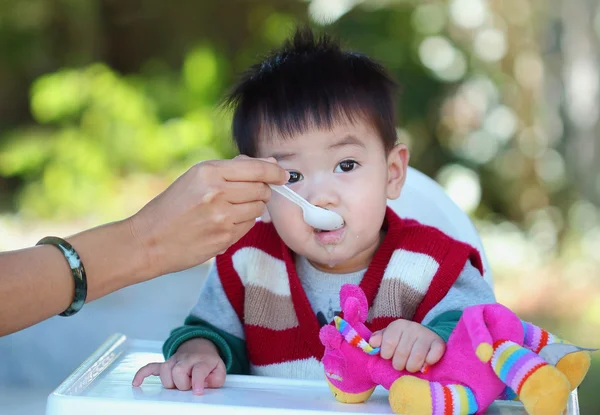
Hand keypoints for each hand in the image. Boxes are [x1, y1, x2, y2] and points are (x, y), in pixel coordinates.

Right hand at [129, 155, 287, 276]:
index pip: (257, 168)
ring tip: (229, 210)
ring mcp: (222, 217)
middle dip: (261, 191)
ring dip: (252, 208)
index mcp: (208, 171)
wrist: (148, 241)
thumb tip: (271, 162)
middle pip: (261, 189)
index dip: (275, 171)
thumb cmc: (171, 207)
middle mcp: (217, 192)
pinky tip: (224, 224)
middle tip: (245, 195)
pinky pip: (249, 226)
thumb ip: (233, 169)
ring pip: (258, 209)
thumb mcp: (195, 178)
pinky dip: (243, 224)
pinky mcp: (225, 237)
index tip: (283, 174)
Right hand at [132, 339, 225, 394]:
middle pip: (178, 372)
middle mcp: (186, 359)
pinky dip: (142, 374)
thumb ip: (216, 380)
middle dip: (182, 384)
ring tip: (177, 385)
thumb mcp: (219, 370)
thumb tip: (204, 386)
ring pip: (165, 371)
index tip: (197, 391)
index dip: (198, 382)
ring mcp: (174, 360)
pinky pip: (151, 367)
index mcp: (201, 361)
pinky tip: (137, 383)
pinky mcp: (165, 363)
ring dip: (169, 382)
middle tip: (188, 387)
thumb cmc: (208, 362)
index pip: (199, 370)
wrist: (200, 347)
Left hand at [369, 320, 444, 372]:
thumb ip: (378, 339)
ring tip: (411, 367)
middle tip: (401, 364)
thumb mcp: (388, 337)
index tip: (389, 356)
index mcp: (398, 325)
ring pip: (416, 358)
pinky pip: (433, 356)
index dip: (387, 355)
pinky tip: (425, 363)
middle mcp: (413, 327)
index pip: (388, 344)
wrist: (425, 337)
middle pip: (401, 354)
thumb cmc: (402, 340)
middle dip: (399, 364)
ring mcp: (426, 335)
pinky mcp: (439, 343)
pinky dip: (428, 363)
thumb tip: (372, 343)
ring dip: (412, 367)